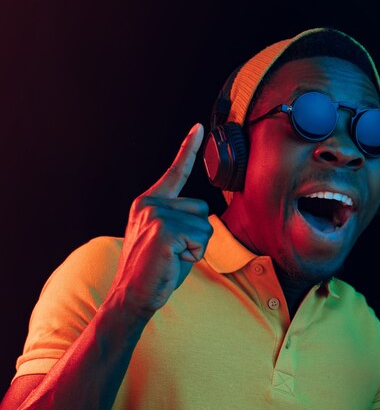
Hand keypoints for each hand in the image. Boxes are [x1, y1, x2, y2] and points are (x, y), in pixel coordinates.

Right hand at [110, 123, 212, 318]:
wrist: (131, 295)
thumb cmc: (155, 269)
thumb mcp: (167, 237)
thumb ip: (180, 219)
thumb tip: (202, 217)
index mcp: (149, 202)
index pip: (175, 172)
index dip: (189, 149)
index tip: (199, 128)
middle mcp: (150, 204)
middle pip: (203, 208)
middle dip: (197, 234)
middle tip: (174, 252)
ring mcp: (156, 215)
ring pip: (205, 225)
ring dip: (196, 247)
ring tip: (172, 257)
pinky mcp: (164, 230)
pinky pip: (201, 239)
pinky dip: (194, 255)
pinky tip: (173, 260)